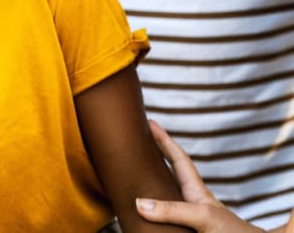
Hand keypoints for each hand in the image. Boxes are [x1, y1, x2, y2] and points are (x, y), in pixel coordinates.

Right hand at [136, 121, 265, 232]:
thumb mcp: (203, 216)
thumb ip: (173, 209)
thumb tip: (140, 203)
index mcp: (197, 192)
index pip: (178, 159)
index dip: (164, 140)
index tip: (151, 122)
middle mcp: (193, 202)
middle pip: (173, 172)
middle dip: (159, 154)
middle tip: (143, 138)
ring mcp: (193, 218)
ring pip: (170, 193)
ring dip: (157, 181)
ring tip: (142, 170)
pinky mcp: (190, 232)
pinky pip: (168, 216)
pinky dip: (158, 210)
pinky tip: (150, 214)